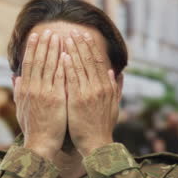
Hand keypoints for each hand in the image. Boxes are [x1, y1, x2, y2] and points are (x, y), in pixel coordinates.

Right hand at [14, 30, 65, 160]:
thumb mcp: (21, 109)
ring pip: (49, 66)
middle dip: (43, 44)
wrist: (39, 145)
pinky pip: (60, 78)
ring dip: (54, 49)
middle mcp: (33, 89)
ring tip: (58, 35)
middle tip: (48, 29)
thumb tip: (14, 77)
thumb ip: (18, 92)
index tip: (36, 36)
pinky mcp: (56, 99)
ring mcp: (44, 93)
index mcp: (25, 90)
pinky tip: (67, 54)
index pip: (28, 64)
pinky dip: (63, 65)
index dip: (32, 48)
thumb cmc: (32, 129)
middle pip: (38, 61)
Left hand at [63, 30, 119, 156]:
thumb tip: (114, 72)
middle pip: (89, 61)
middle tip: (74, 31)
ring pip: (81, 67)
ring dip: (73, 51)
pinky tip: (63, 56)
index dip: (91, 48)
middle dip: (81, 45)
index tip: (84, 36)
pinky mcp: (78, 101)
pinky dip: (69, 67)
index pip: (98, 62)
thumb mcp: (113, 106)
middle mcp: (99, 88)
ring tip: (66, 38)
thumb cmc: (102, 128)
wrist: (97, 145)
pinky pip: (73, 80)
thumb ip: (114, 88)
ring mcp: (89, 93)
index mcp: (107, 88)